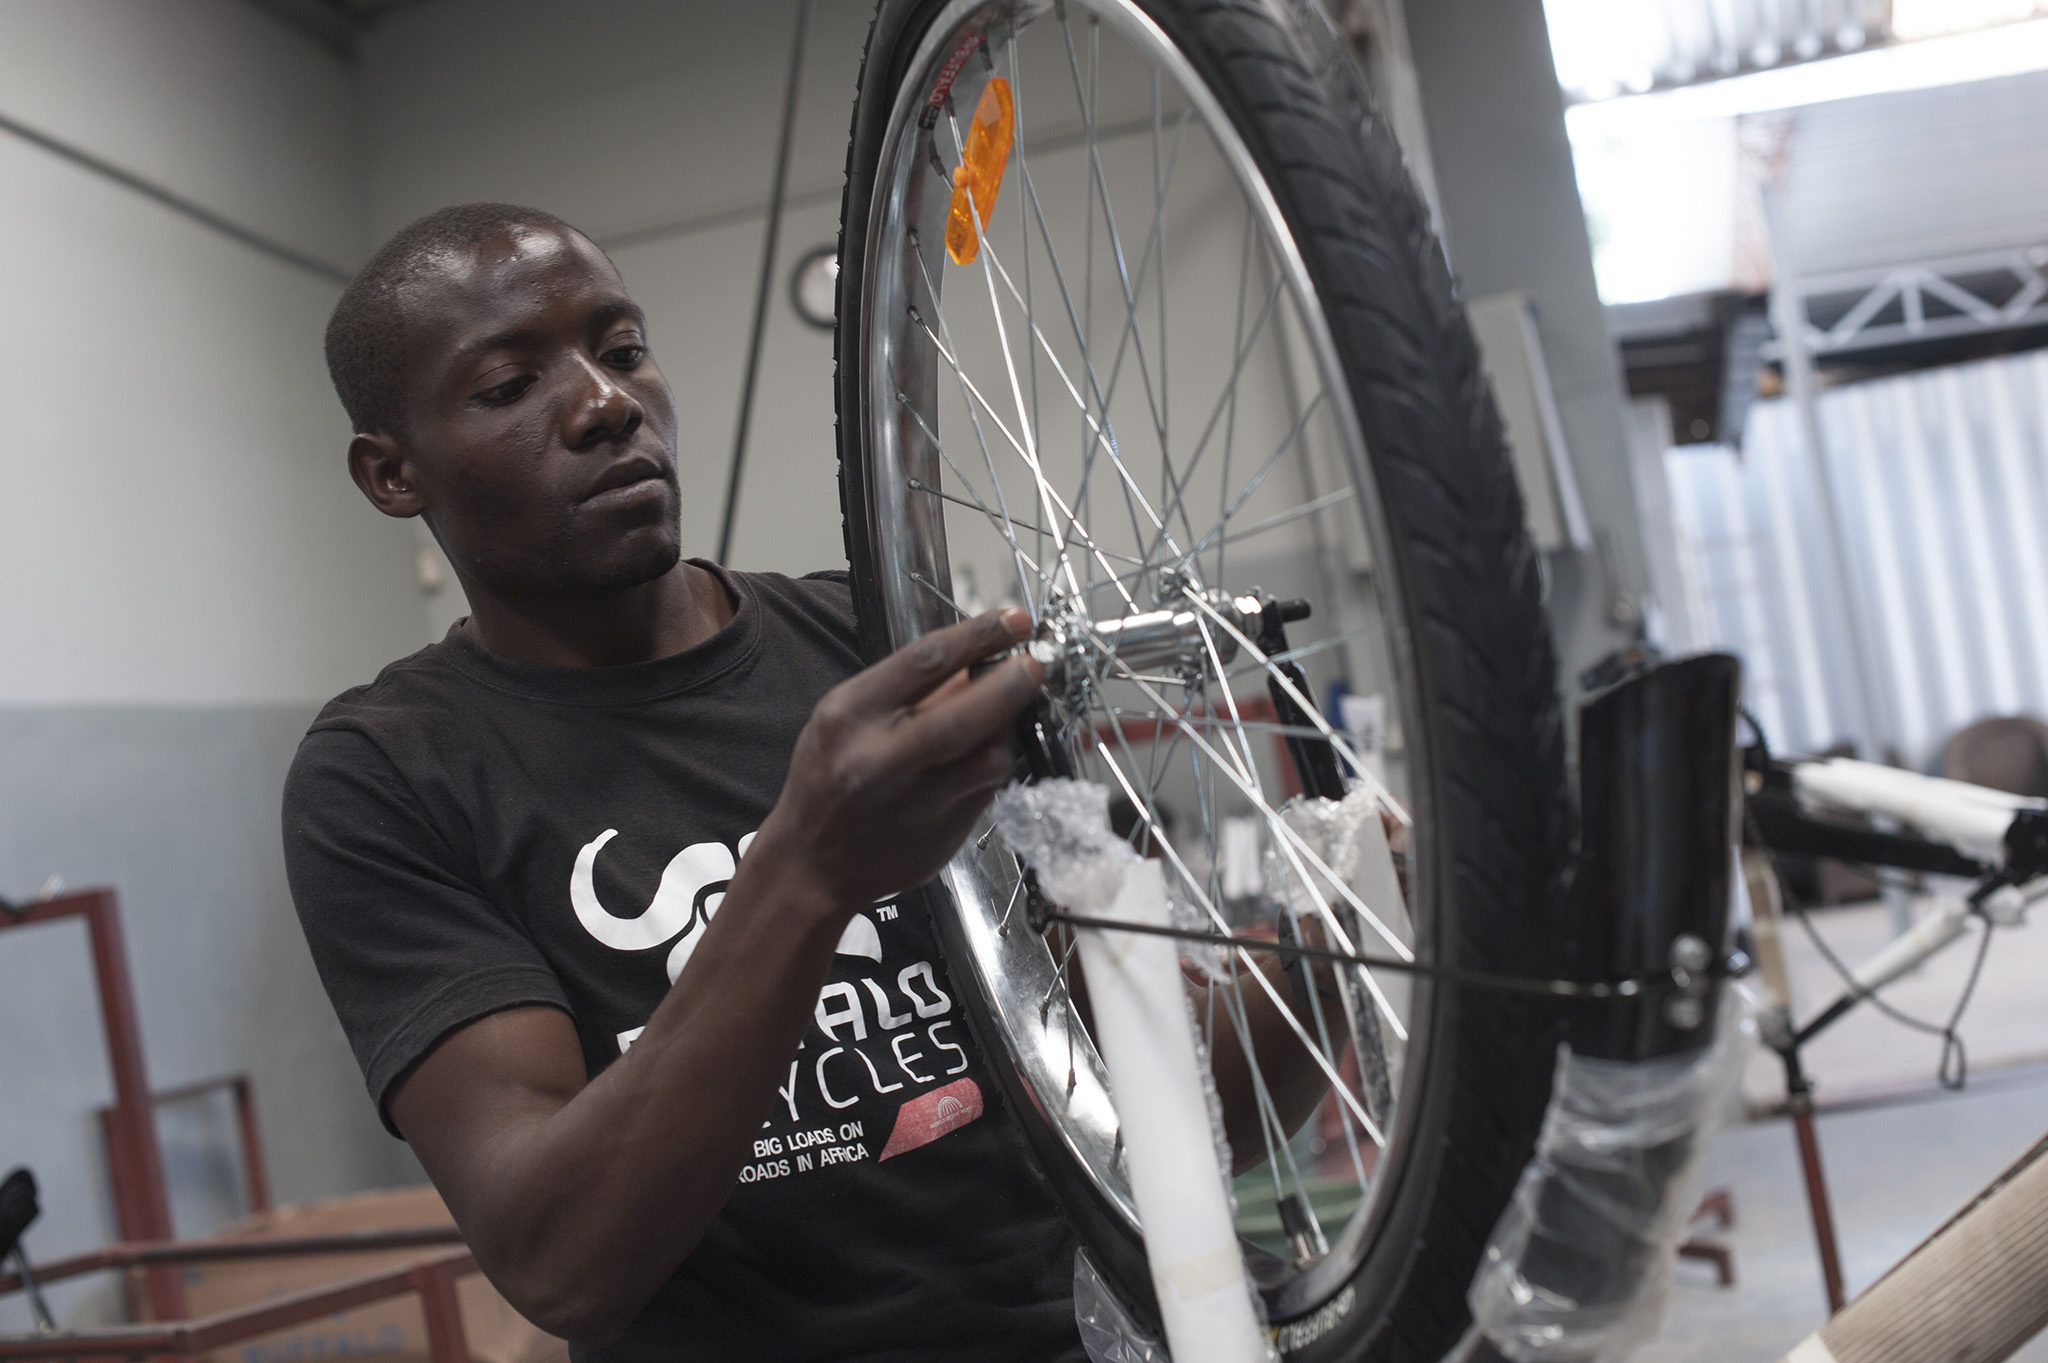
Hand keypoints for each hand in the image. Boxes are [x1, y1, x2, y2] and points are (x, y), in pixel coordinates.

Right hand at [743, 608, 1043, 917]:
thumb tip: (978, 655)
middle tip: (1036, 665)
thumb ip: (906, 690)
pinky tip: (987, 754)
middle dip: (1013, 683)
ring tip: (1008, 716)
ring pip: (989, 758)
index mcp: (849, 716)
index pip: (926, 661)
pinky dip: (996, 764)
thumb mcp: (845, 719)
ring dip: (1011, 730)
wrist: (810, 866)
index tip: (1016, 620)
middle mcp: (879, 760)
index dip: (980, 636)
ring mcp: (914, 804)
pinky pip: (988, 789)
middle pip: (965, 714)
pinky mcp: (942, 835)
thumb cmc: (828, 780)